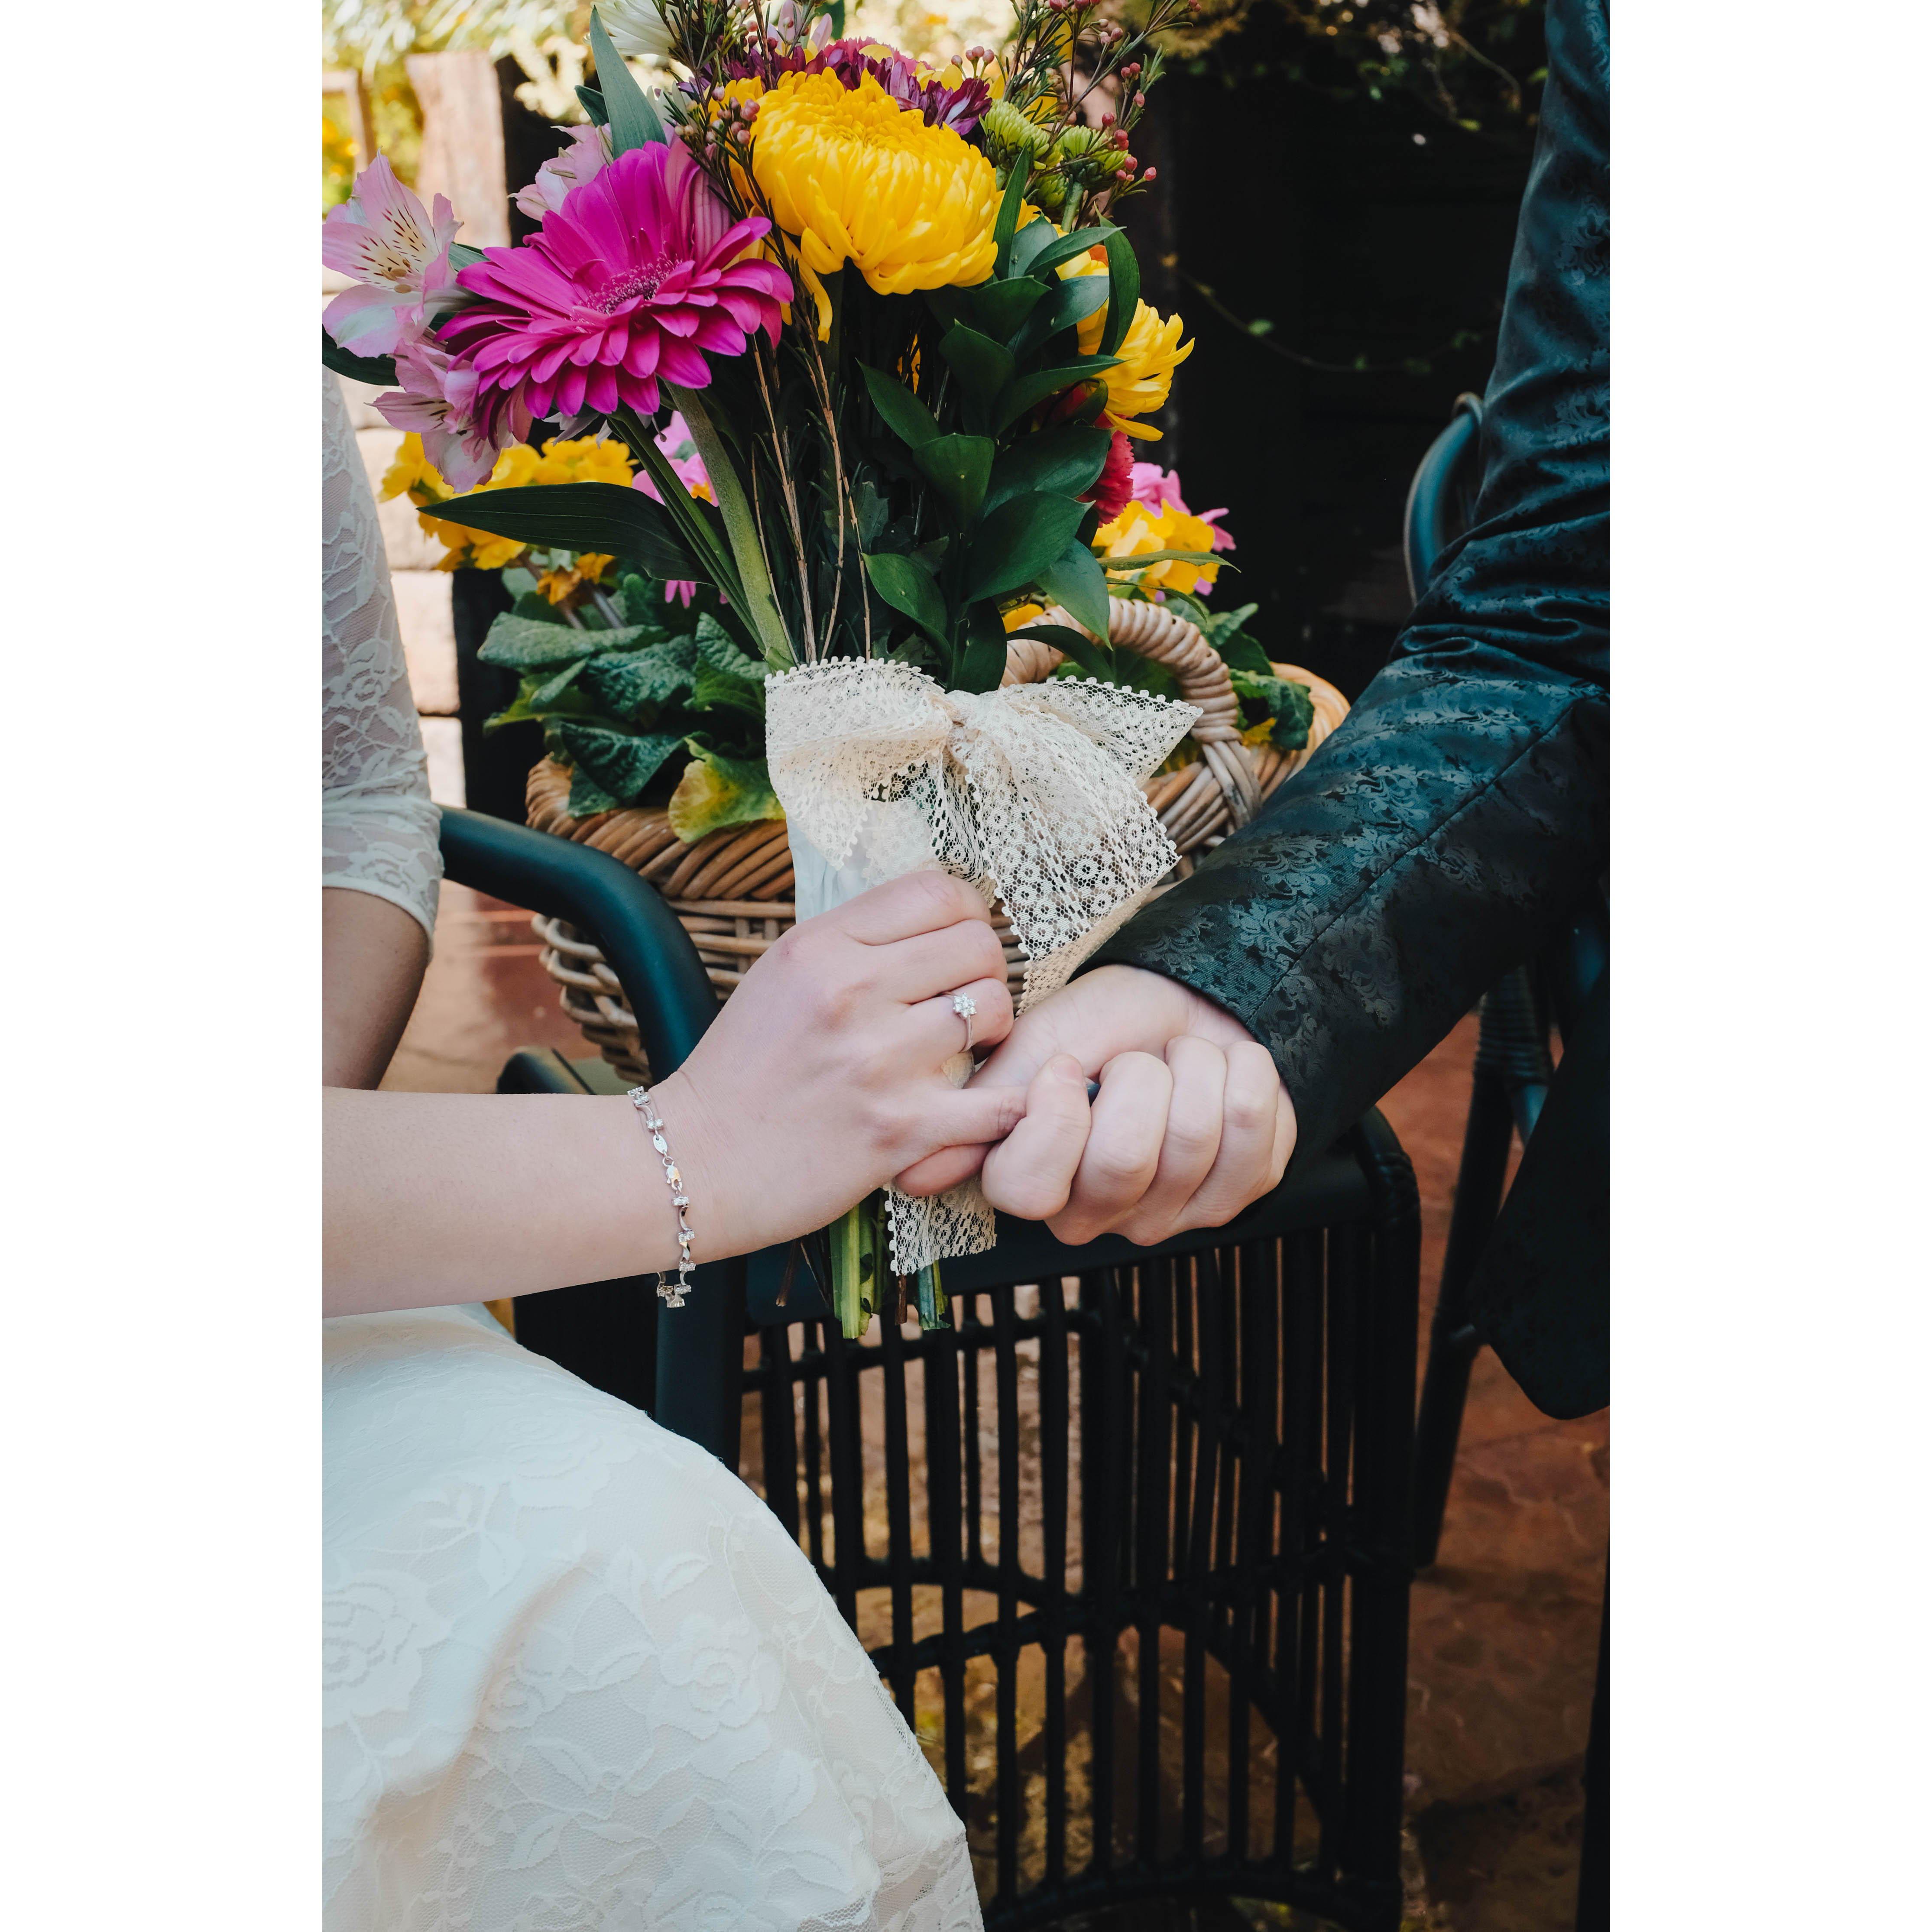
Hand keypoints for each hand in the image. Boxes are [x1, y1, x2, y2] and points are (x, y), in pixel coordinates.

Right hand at [652, 871, 1029, 1255]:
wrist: (696, 1162)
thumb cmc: (742, 1070)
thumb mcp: (781, 975)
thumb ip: (853, 941)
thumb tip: (933, 915)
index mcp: (822, 947)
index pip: (937, 892)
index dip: (966, 915)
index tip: (955, 946)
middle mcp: (852, 992)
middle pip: (979, 945)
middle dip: (984, 972)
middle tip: (963, 1003)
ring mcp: (879, 1061)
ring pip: (995, 1011)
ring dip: (990, 1035)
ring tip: (961, 1053)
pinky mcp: (901, 1129)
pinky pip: (998, 1102)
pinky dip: (1004, 1105)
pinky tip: (982, 1108)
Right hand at [894, 963, 1295, 1246]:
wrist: (1181, 999)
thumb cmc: (1104, 1024)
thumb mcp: (1037, 1045)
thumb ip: (987, 1105)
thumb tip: (912, 1177)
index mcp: (1034, 1182)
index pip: (1029, 1190)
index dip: (1054, 1118)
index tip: (1069, 1065)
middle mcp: (1097, 1215)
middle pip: (1122, 1161)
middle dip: (1138, 1076)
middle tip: (1137, 1059)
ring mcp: (1170, 1215)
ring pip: (1192, 1143)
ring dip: (1195, 1070)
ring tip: (1179, 1061)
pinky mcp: (1239, 1194)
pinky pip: (1255, 1141)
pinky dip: (1245, 1078)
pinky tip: (1223, 1074)